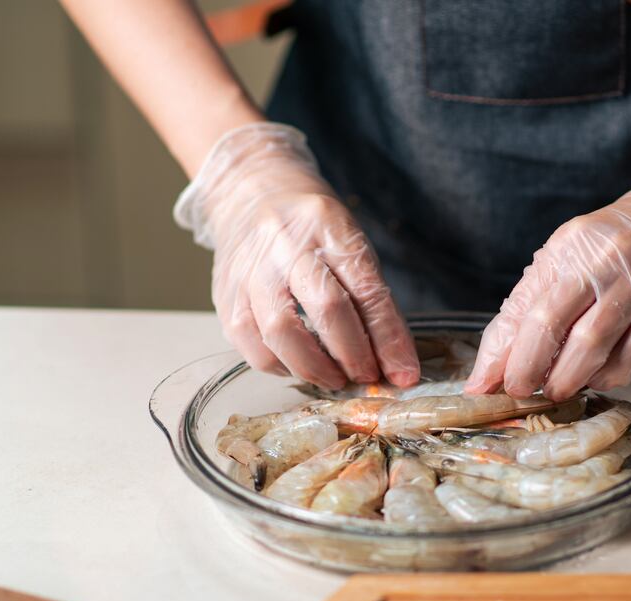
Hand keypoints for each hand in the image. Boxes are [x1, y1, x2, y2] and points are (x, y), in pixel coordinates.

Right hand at [175, 123, 418, 388]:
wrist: (251, 191)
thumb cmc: (310, 227)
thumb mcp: (349, 243)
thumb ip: (370, 299)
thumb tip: (393, 363)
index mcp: (329, 227)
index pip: (367, 289)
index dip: (389, 338)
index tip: (404, 373)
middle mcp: (286, 245)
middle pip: (326, 308)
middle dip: (354, 355)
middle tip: (368, 377)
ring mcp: (251, 270)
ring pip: (281, 331)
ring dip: (314, 368)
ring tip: (335, 378)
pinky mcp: (225, 293)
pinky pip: (249, 343)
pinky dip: (278, 365)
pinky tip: (297, 366)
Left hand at [464, 154, 630, 400]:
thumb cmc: (624, 242)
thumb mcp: (571, 255)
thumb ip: (532, 302)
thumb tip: (495, 360)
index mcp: (570, 248)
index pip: (524, 308)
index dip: (500, 353)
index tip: (483, 384)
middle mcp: (603, 264)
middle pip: (551, 326)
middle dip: (528, 369)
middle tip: (520, 392)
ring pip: (591, 345)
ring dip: (567, 379)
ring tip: (556, 390)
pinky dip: (609, 375)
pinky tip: (598, 378)